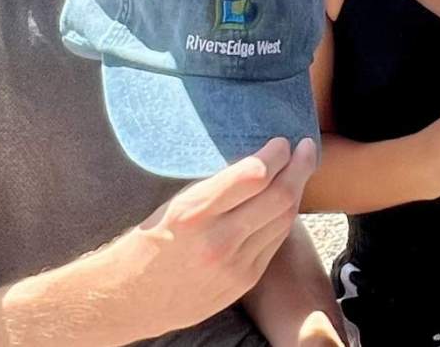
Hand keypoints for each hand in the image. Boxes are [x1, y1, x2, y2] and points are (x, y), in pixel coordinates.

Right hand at [86, 137, 317, 340]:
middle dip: (300, 166)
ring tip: (300, 170)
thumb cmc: (151, 241)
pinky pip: (275, 243)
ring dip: (297, 190)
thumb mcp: (174, 205)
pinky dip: (284, 218)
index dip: (276, 154)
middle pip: (279, 197)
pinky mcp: (243, 282)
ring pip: (283, 220)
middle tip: (307, 148)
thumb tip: (257, 161)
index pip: (253, 176)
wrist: (132, 298)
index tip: (282, 141)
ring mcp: (234, 265)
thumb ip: (216, 187)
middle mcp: (217, 240)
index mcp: (194, 213)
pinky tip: (286, 202)